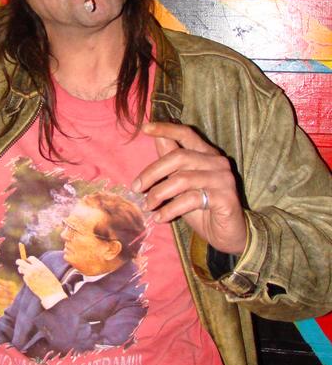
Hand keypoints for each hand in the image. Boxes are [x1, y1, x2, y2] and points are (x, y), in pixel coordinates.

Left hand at [16, 257, 64, 300]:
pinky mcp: (27, 281)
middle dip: (19, 262)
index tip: (28, 261)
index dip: (28, 260)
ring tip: (25, 272)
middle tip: (18, 262)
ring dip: (22, 270)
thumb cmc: (51, 282)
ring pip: (21, 269)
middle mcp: (33, 268)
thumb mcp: (46, 271)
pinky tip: (31, 281)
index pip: (30, 258)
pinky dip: (26, 278)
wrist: (51, 293)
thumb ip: (39, 267)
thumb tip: (30, 264)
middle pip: (21, 262)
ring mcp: (29, 275)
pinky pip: (24, 277)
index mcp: (40, 265)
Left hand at [132, 122, 246, 254]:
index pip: (186, 134)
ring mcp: (223, 179)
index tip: (145, 128)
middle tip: (136, 187)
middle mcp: (217, 162)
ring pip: (182, 179)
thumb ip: (171, 164)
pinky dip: (170, 209)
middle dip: (152, 172)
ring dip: (159, 193)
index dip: (166, 129)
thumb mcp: (181, 185)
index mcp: (206, 154)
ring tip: (148, 206)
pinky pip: (190, 199)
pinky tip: (160, 218)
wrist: (227, 235)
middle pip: (179, 157)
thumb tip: (156, 140)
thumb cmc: (202, 209)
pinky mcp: (225, 198)